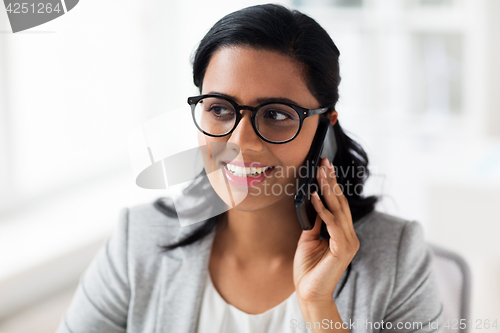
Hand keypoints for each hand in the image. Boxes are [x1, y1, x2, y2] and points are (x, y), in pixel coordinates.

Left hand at [293, 157, 359, 305]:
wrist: (309, 293)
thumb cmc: (308, 270)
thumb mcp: (309, 240)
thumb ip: (315, 223)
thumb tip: (313, 202)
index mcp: (343, 234)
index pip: (339, 204)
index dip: (332, 185)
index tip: (325, 168)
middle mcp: (349, 236)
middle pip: (341, 202)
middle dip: (331, 180)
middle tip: (324, 162)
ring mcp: (348, 242)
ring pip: (338, 209)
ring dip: (328, 189)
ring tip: (320, 172)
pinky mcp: (342, 249)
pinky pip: (332, 223)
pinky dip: (322, 209)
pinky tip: (314, 196)